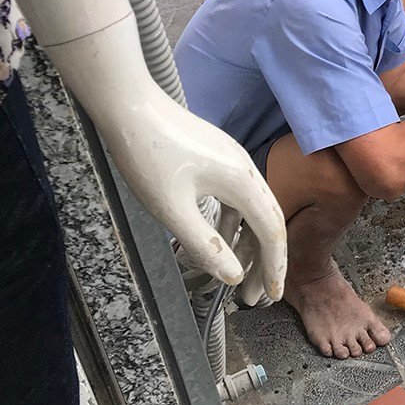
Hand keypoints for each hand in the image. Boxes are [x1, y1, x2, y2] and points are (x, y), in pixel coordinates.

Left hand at [86, 79, 287, 306]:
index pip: (271, 231)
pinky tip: (218, 241)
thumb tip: (233, 276)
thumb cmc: (148, 157)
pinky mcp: (217, 159)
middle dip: (263, 262)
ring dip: (246, 245)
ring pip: (250, 210)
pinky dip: (231, 225)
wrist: (130, 106)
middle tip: (253, 298)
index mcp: (241, 182)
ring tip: (236, 277)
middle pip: (267, 222)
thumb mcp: (172, 210)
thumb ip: (205, 246)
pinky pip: (235, 198)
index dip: (274, 265)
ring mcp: (232, 162)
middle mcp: (245, 170)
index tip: (272, 295)